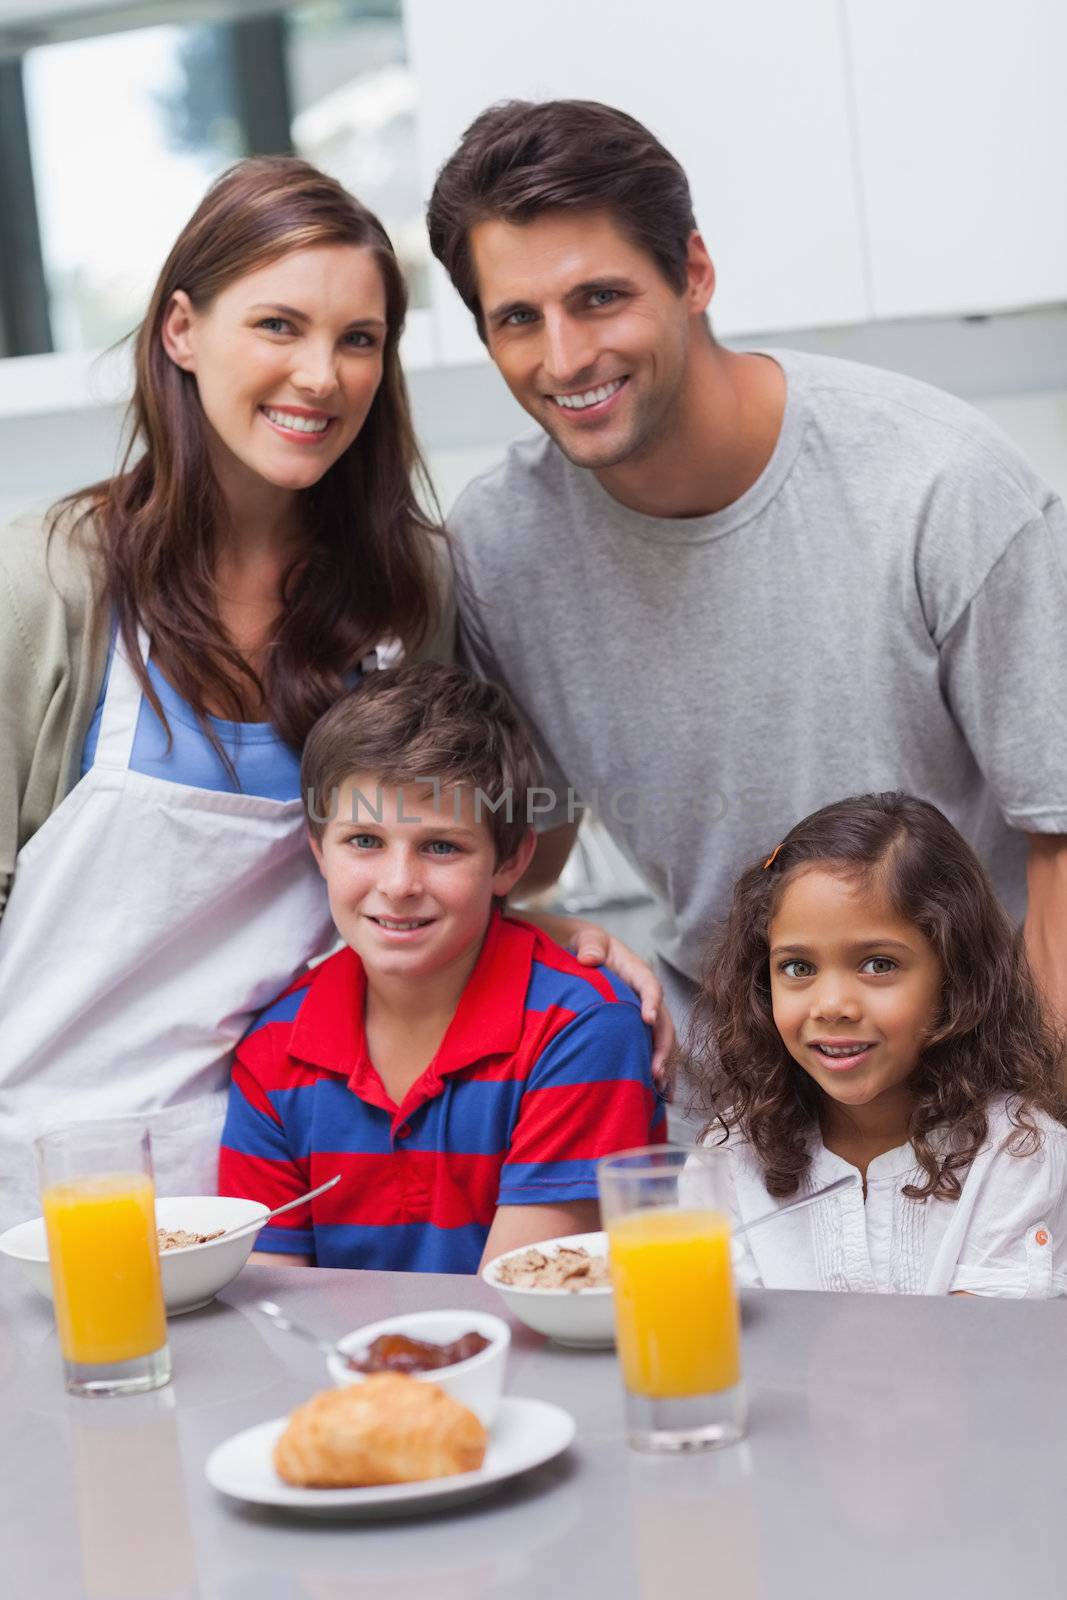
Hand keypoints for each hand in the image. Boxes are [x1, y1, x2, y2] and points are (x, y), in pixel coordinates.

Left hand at [518, 909, 675, 1089]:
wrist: (580, 951)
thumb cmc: (584, 945)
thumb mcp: (586, 939)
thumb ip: (589, 945)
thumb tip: (589, 958)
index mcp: (636, 971)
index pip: (649, 985)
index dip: (651, 1001)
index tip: (647, 1020)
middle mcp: (645, 995)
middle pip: (662, 1021)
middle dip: (662, 1047)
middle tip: (656, 1072)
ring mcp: (642, 1013)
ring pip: (661, 1040)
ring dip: (665, 1065)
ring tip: (662, 1092)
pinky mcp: (635, 1028)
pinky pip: (650, 1049)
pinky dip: (657, 1069)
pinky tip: (660, 1095)